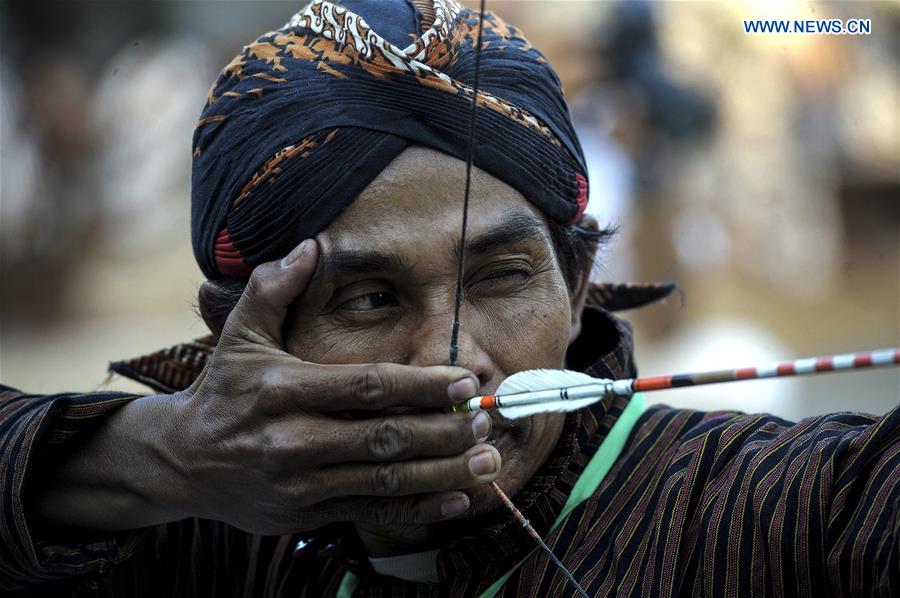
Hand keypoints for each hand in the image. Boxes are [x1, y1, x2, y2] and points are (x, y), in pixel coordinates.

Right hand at [171, 240, 500, 534]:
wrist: (181, 462)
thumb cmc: (224, 391)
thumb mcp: (239, 335)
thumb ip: (273, 289)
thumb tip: (311, 245)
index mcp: (284, 389)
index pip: (367, 386)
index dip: (421, 385)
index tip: (465, 380)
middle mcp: (293, 439)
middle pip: (385, 436)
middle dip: (444, 430)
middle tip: (486, 419)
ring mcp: (301, 483)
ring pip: (386, 480)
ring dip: (445, 471)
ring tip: (489, 459)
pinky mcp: (307, 513)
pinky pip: (373, 512)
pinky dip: (420, 508)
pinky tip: (458, 498)